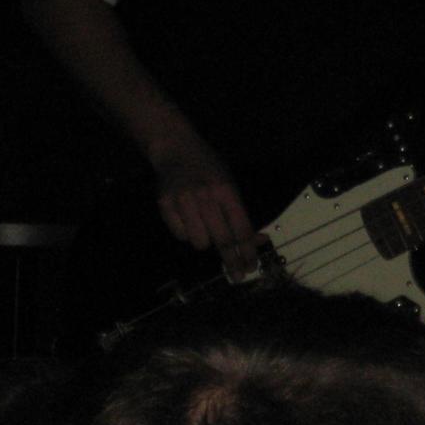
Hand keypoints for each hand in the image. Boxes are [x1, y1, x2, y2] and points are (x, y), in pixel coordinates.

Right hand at [148, 130, 260, 280]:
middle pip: (222, 239)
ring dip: (206, 241)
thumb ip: (241, 214)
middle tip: (238, 274)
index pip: (240, 227)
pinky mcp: (165, 205)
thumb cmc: (210, 170)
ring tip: (205, 226)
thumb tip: (259, 240)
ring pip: (199, 242)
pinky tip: (188, 217)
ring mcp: (183, 200)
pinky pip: (180, 235)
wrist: (177, 150)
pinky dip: (187, 232)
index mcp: (226, 190)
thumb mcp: (231, 185)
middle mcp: (205, 196)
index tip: (251, 267)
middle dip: (232, 260)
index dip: (247, 250)